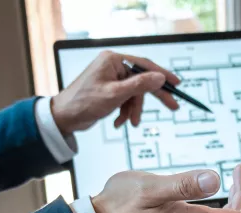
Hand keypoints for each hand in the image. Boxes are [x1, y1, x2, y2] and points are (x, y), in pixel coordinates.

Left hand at [51, 51, 180, 134]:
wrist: (64, 117)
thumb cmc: (84, 102)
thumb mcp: (115, 94)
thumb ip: (139, 85)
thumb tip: (159, 77)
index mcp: (113, 60)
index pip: (144, 65)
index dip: (162, 75)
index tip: (176, 84)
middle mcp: (113, 66)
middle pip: (141, 80)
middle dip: (152, 97)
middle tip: (172, 106)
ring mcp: (111, 79)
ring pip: (134, 94)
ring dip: (133, 110)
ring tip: (130, 123)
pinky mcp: (109, 91)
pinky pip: (125, 100)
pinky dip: (125, 112)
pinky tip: (118, 122)